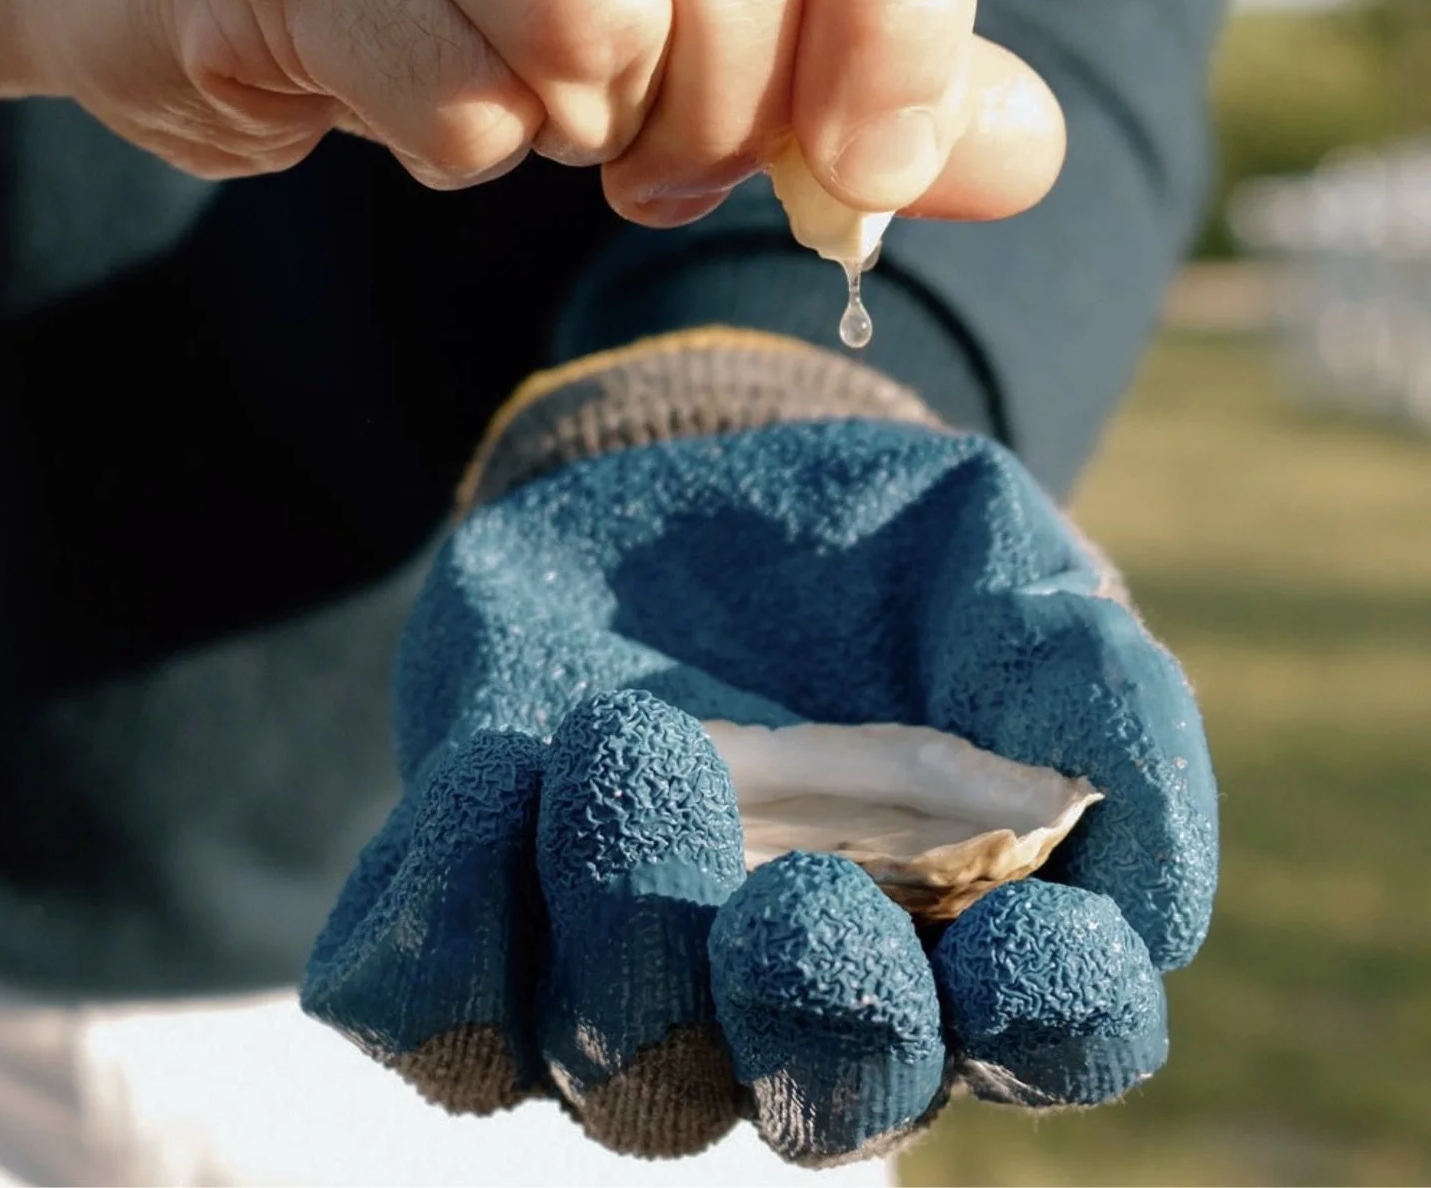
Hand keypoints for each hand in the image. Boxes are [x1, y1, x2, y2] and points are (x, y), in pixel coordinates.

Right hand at [0, 0, 1061, 217]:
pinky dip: (470, 149)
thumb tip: (1019, 154)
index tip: (882, 166)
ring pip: (595, 15)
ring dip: (592, 123)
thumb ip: (862, 35)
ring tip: (530, 83)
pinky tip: (407, 75)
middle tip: (680, 151)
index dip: (911, 12)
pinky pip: (461, 98)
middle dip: (741, 94)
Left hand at [302, 335, 1214, 1164]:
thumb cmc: (882, 543)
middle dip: (816, 1022)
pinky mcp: (491, 929)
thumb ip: (1089, 682)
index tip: (1025, 938)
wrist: (691, 468)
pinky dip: (452, 914)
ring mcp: (638, 982)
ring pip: (624, 1072)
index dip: (1050, 1022)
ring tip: (633, 733)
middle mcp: (808, 994)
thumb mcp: (1005, 562)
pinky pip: (438, 1012)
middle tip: (796, 901)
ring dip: (626, 926)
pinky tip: (501, 764)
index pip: (1046, 1039)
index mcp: (974, 926)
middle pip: (828, 1103)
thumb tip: (1133, 852)